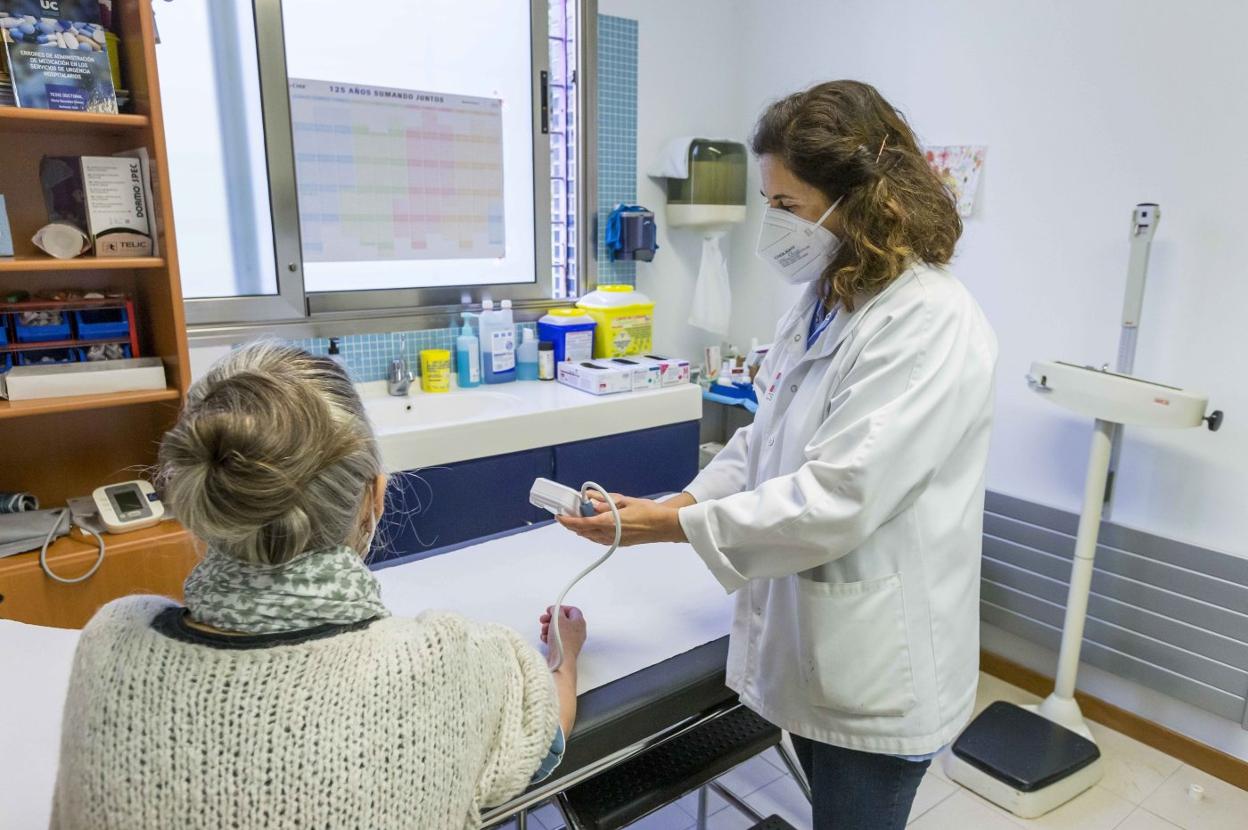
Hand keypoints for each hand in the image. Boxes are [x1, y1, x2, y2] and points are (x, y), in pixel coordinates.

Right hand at [540, 605, 586, 659]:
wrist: (561, 659)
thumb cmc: (562, 639)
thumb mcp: (558, 618)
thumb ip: (557, 610)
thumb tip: (556, 610)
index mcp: (579, 622)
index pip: (572, 610)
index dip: (560, 608)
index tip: (551, 610)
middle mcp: (578, 631)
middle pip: (564, 620)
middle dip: (551, 619)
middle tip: (543, 619)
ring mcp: (572, 641)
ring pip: (559, 630)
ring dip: (549, 628)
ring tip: (543, 630)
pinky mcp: (565, 649)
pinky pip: (557, 640)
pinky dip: (549, 637)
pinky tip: (544, 639)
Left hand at [555, 492, 688, 546]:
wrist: (664, 526)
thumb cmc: (648, 512)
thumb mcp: (625, 501)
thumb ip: (606, 501)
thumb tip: (590, 500)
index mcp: (609, 522)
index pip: (583, 523)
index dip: (568, 521)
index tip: (559, 516)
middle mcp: (610, 534)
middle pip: (584, 531)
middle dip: (573, 524)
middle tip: (567, 514)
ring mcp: (615, 541)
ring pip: (591, 537)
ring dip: (582, 529)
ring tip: (578, 519)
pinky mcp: (620, 543)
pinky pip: (600, 539)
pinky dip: (592, 533)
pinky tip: (592, 527)